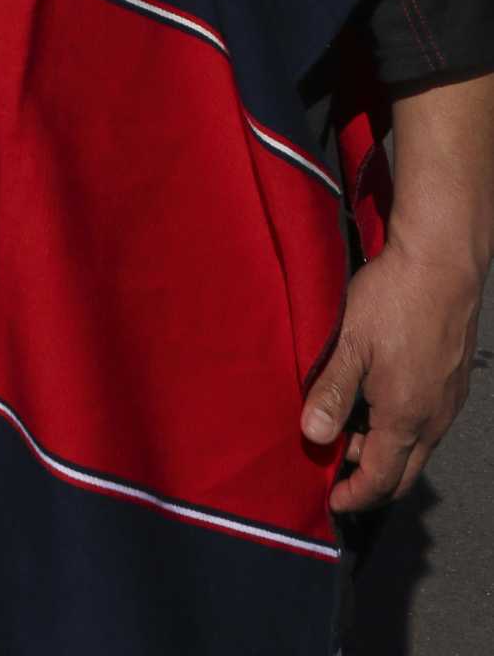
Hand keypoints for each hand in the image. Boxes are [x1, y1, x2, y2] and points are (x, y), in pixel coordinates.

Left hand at [301, 240, 482, 512]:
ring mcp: (449, 400)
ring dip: (387, 451)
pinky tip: (381, 403)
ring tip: (353, 434)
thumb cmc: (392, 300)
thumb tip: (312, 435)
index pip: (382, 478)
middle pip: (405, 471)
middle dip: (373, 481)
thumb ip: (331, 392)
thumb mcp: (350, 344)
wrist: (443, 263)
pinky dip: (403, 428)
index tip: (333, 503)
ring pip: (418, 446)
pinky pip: (429, 421)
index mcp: (405, 418)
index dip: (356, 496)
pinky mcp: (455, 378)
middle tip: (340, 477)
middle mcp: (433, 418)